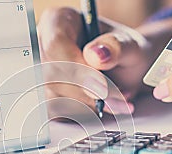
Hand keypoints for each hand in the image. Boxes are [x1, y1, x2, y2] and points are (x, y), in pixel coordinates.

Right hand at [38, 7, 153, 115]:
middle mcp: (43, 47)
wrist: (124, 68)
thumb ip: (116, 47)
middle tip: (116, 99)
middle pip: (52, 75)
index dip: (77, 69)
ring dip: (86, 105)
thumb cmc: (123, 50)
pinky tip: (100, 107)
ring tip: (115, 103)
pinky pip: (57, 111)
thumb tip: (96, 56)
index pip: (56, 45)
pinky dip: (82, 113)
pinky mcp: (48, 95)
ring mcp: (42, 73)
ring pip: (53, 97)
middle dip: (85, 93)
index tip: (101, 86)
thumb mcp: (129, 43)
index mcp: (58, 22)